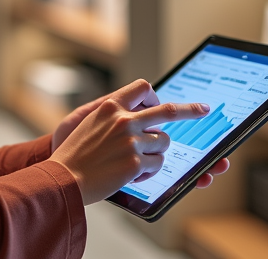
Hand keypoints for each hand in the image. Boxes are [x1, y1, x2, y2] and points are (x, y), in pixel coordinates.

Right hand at [49, 79, 213, 204]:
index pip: (143, 88)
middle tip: (204, 109)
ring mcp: (131, 141)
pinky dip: (150, 169)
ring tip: (138, 159)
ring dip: (157, 151)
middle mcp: (124, 120)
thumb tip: (139, 113)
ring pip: (164, 141)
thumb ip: (113, 115)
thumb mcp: (90, 122)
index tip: (164, 101)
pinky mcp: (135, 163)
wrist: (63, 178)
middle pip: (167, 111)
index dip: (155, 96)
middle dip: (190, 109)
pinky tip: (133, 172)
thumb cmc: (75, 153)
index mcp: (111, 106)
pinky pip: (157, 163)